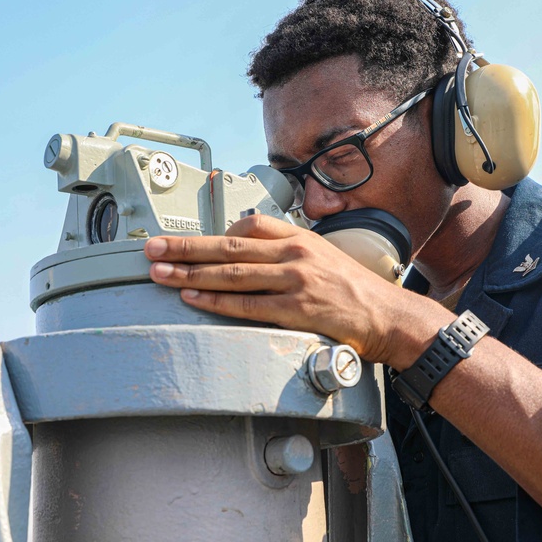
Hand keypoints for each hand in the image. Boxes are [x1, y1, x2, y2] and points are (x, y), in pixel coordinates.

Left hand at [144, 214, 430, 364]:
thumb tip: (251, 254)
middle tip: (152, 249)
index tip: (183, 238)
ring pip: (231, 274)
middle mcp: (294, 254)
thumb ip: (288, 253)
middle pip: (228, 246)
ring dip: (191, 274)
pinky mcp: (297, 310)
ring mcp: (295, 281)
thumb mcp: (323, 258)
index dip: (212, 231)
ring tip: (161, 274)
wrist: (389, 316)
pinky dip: (216, 302)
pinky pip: (247, 305)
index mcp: (300, 238)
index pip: (249, 225)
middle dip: (185, 248)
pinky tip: (193, 299)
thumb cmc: (356, 291)